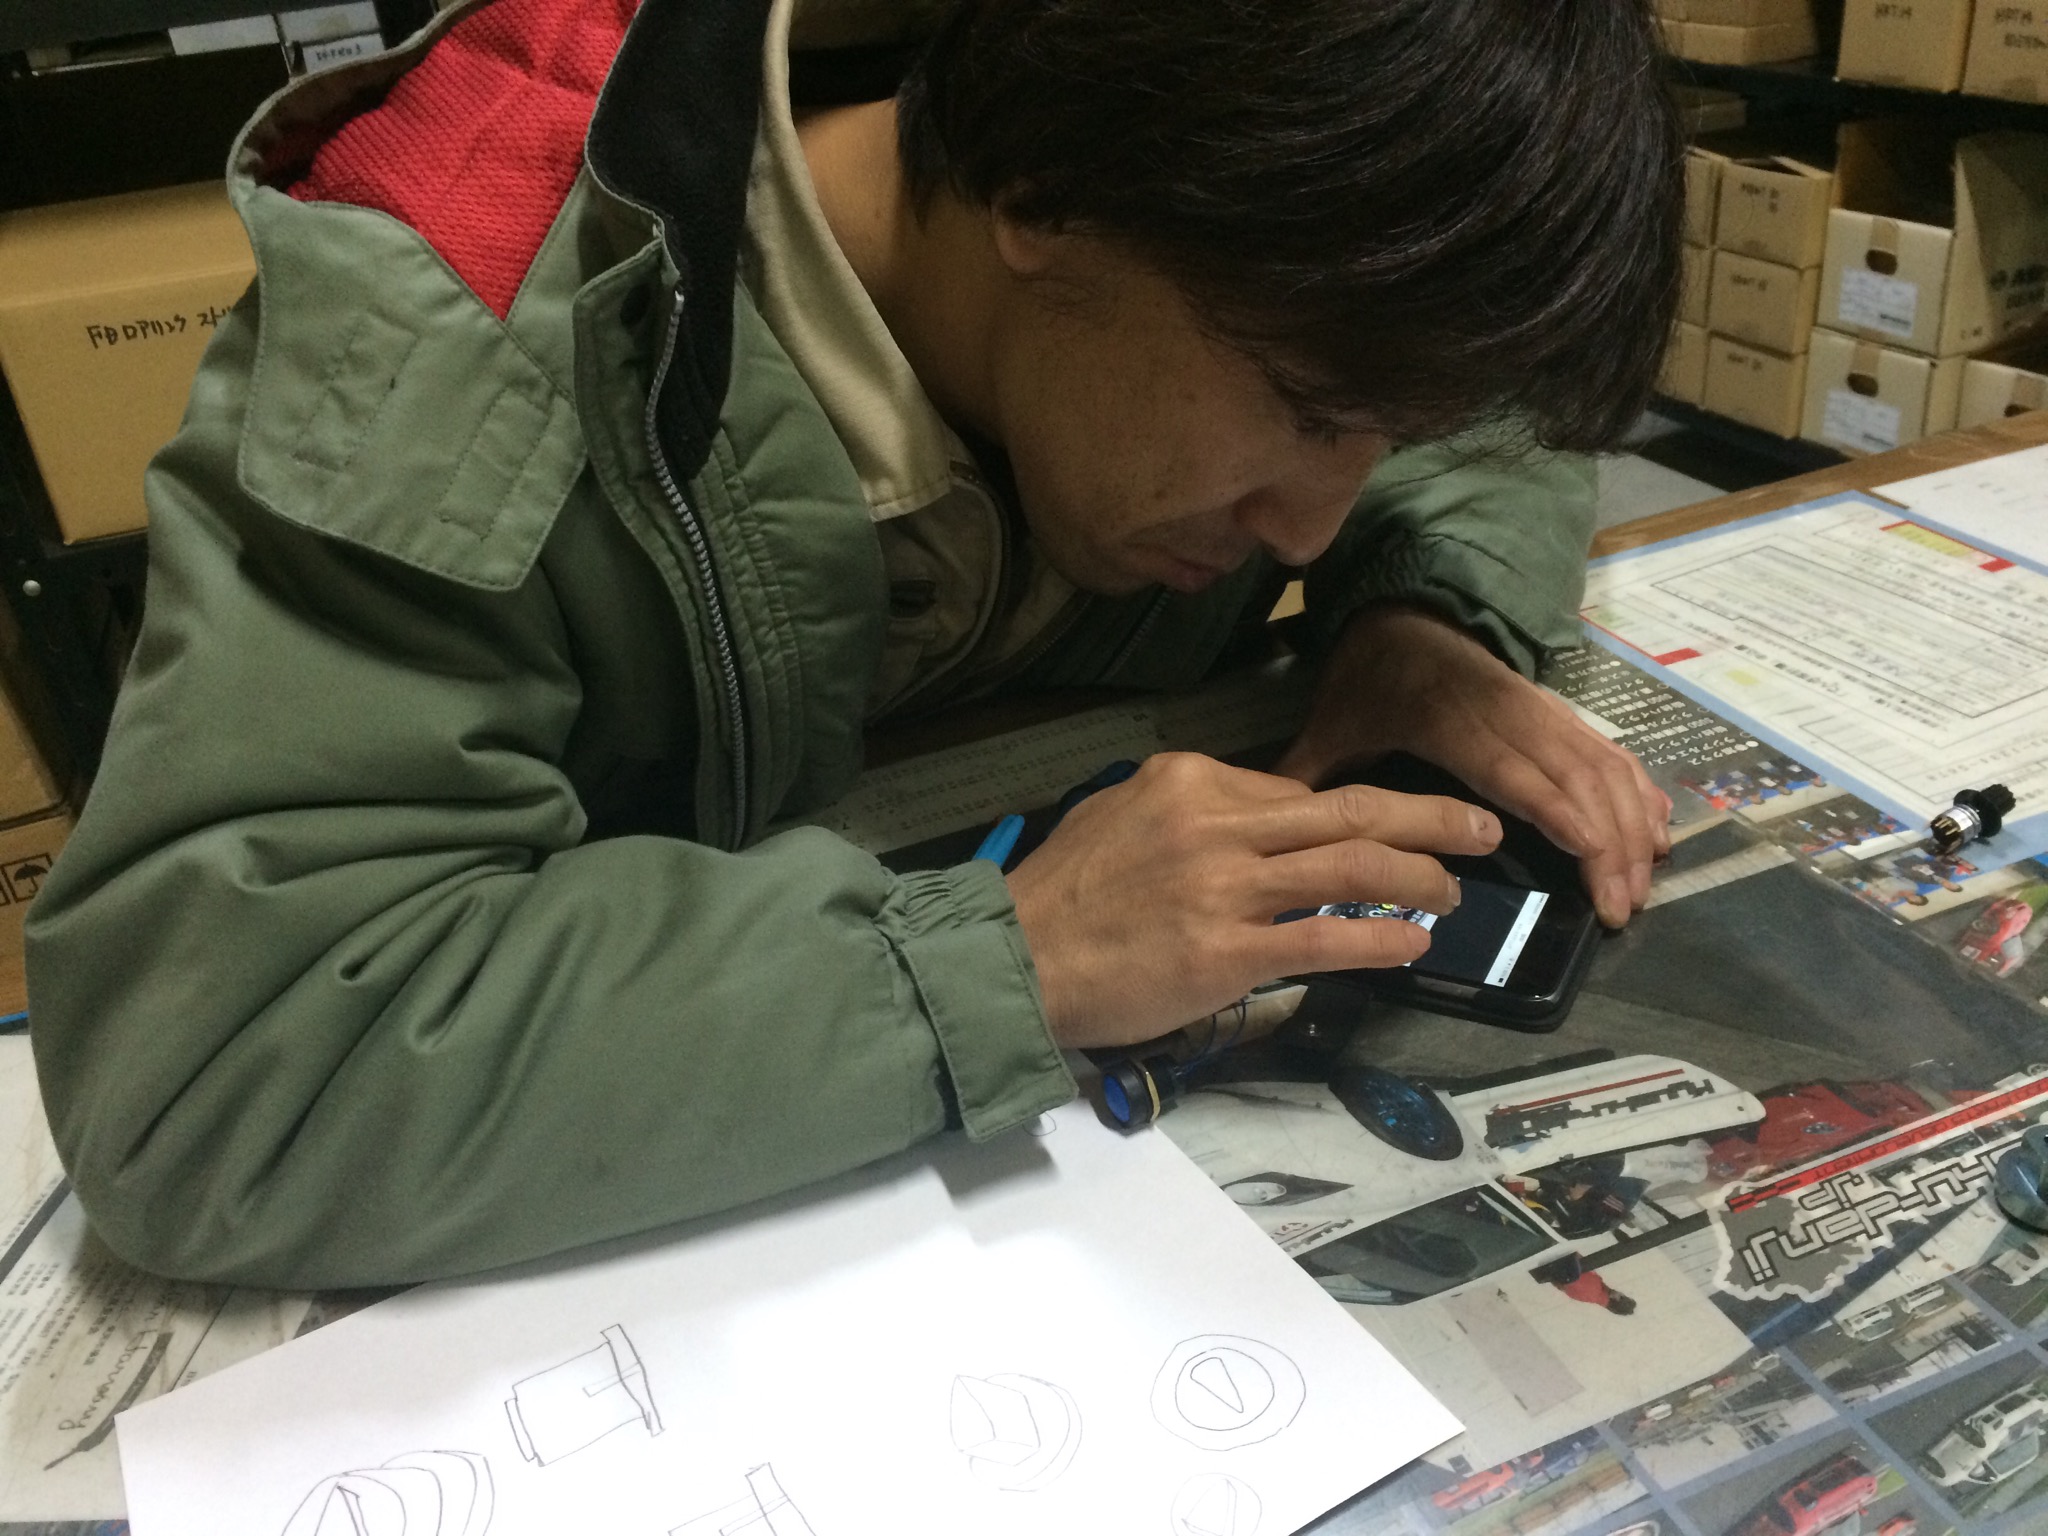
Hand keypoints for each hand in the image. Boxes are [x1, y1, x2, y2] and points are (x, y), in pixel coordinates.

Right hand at [1004, 752, 1501, 1048]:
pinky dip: (1379, 938)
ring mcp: (1225, 889)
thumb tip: (1263, 820)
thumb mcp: (1121, 814)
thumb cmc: (1062, 894)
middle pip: (1349, 812)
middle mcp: (1216, 823)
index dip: (1354, 816)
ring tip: (1452, 891)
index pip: (1297, 792)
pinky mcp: (1227, 953)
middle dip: (1428, 817)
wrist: (1017, 958)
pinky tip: (1411, 942)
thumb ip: (1193, 809)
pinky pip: (1325, 939)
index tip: (1388, 830)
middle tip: (1479, 827)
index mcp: (1190, 780)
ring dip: (1418, 877)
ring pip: (1350, 869)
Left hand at [1274, 606, 1669, 927]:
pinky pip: (1610, 753)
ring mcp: (1542, 712)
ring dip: (1630, 826)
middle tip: (1621, 908)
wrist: (1407, 608)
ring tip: (1641, 887)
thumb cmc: (1370, 675)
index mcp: (1454, 720)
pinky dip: (1639, 793)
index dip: (1559, 810)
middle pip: (1575, 778)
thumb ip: (1308, 769)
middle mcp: (1511, 714)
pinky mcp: (1559, 714)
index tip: (1591, 853)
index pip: (1516, 770)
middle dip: (1608, 843)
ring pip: (1602, 768)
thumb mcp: (1333, 719)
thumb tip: (1268, 821)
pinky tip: (1657, 834)